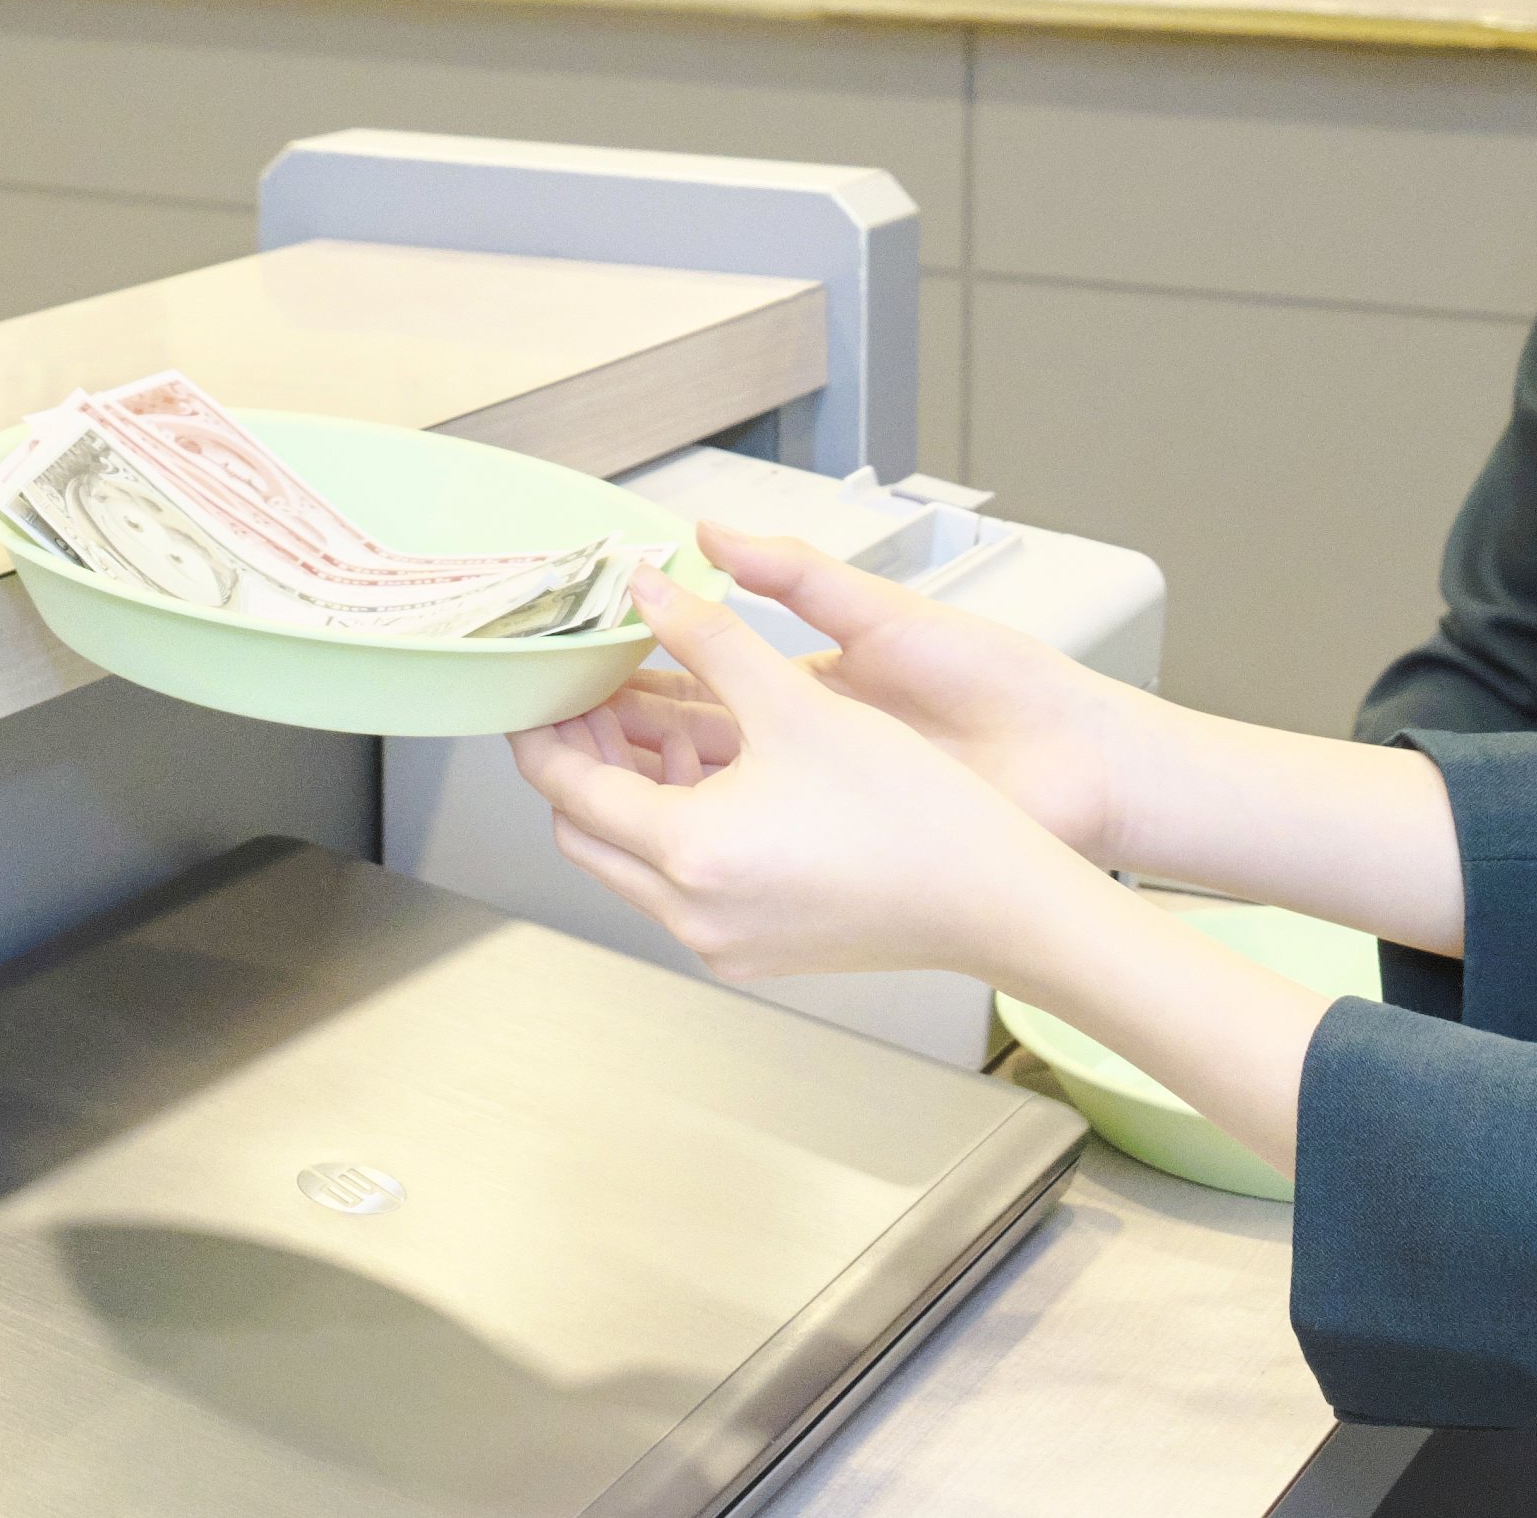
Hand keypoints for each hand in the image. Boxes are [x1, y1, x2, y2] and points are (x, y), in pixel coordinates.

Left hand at [512, 566, 1104, 982]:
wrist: (995, 900)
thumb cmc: (912, 812)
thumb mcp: (797, 703)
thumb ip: (709, 637)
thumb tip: (647, 589)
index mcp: (688, 853)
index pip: (567, 787)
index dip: (543, 727)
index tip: (540, 685)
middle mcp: (691, 912)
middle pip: (586, 830)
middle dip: (583, 757)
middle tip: (597, 692)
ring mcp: (723, 940)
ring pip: (633, 860)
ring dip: (634, 789)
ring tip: (664, 716)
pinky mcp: (757, 948)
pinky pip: (682, 883)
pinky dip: (679, 826)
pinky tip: (720, 770)